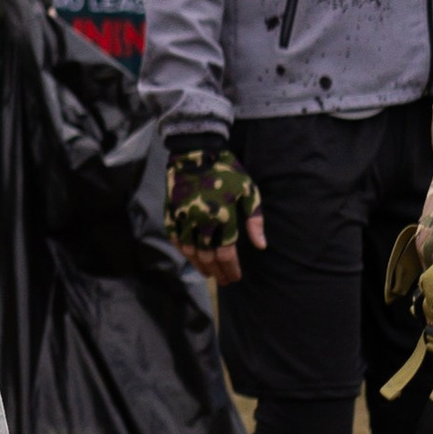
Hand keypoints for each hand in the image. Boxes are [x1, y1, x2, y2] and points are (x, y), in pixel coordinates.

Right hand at [166, 142, 264, 287]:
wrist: (196, 152)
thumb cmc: (228, 171)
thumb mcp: (248, 191)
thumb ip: (255, 219)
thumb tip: (260, 246)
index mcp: (223, 216)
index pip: (226, 253)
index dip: (231, 269)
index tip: (235, 277)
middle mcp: (202, 220)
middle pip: (208, 257)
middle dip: (217, 272)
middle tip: (223, 281)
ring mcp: (184, 218)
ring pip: (191, 252)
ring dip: (200, 266)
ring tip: (208, 274)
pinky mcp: (171, 214)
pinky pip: (176, 239)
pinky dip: (183, 252)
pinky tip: (191, 258)